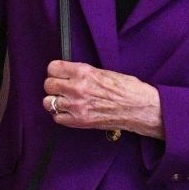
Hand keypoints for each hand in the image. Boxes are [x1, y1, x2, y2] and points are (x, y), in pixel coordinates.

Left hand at [43, 60, 163, 138]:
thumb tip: (71, 73)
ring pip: (48, 102)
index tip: (58, 73)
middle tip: (61, 88)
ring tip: (65, 101)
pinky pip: (57, 118)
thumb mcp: (104, 72)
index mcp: (84, 72)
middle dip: (54, 86)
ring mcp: (77, 106)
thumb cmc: (128, 89)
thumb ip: (84, 73)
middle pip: (48, 84)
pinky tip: (71, 112)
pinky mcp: (80, 121)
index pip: (53, 68)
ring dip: (55, 101)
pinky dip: (62, 115)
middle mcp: (77, 88)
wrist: (140, 108)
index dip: (55, 71)